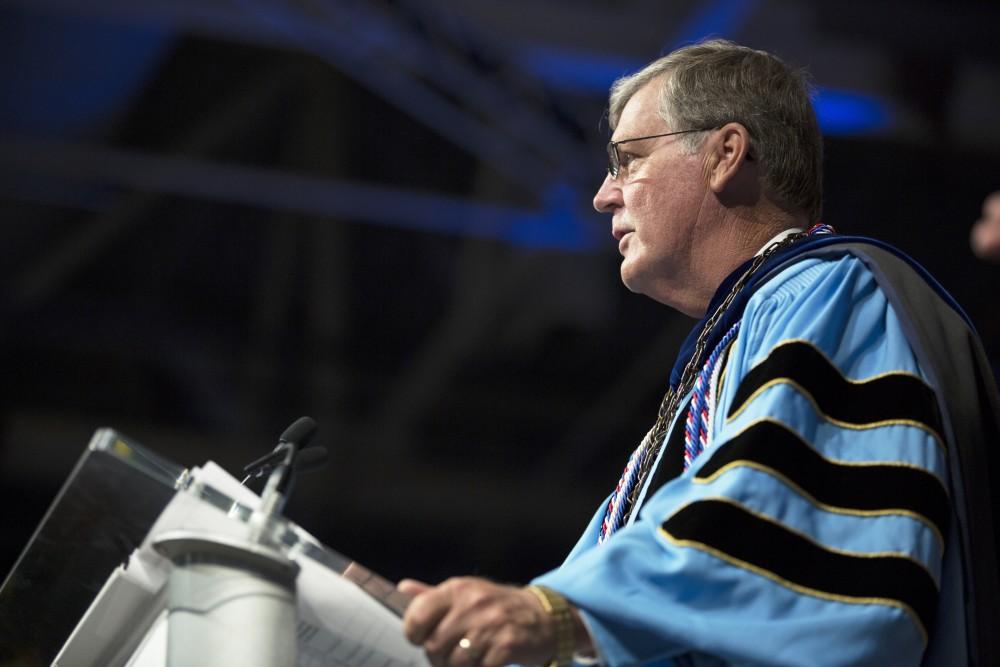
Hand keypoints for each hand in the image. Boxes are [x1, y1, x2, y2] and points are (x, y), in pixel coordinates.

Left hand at [400, 577, 556, 666]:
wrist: (544, 617)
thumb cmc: (497, 606)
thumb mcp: (466, 593)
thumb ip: (433, 596)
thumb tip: (403, 588)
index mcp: (458, 589)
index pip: (418, 615)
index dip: (414, 634)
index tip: (422, 639)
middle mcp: (473, 603)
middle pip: (434, 645)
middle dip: (437, 658)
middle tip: (448, 656)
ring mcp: (491, 624)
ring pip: (454, 662)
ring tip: (468, 660)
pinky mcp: (508, 645)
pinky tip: (486, 662)